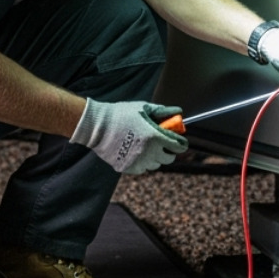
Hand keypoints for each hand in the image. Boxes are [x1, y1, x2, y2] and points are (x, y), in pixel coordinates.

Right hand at [70, 99, 187, 174]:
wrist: (97, 126)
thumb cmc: (121, 114)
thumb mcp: (143, 108)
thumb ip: (162, 111)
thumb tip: (178, 112)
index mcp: (156, 137)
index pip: (179, 146)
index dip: (181, 143)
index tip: (178, 141)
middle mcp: (150, 152)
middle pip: (169, 158)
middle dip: (168, 151)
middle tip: (162, 144)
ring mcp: (139, 162)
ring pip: (156, 165)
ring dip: (155, 157)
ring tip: (146, 147)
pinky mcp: (129, 168)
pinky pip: (142, 169)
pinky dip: (142, 163)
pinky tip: (135, 152)